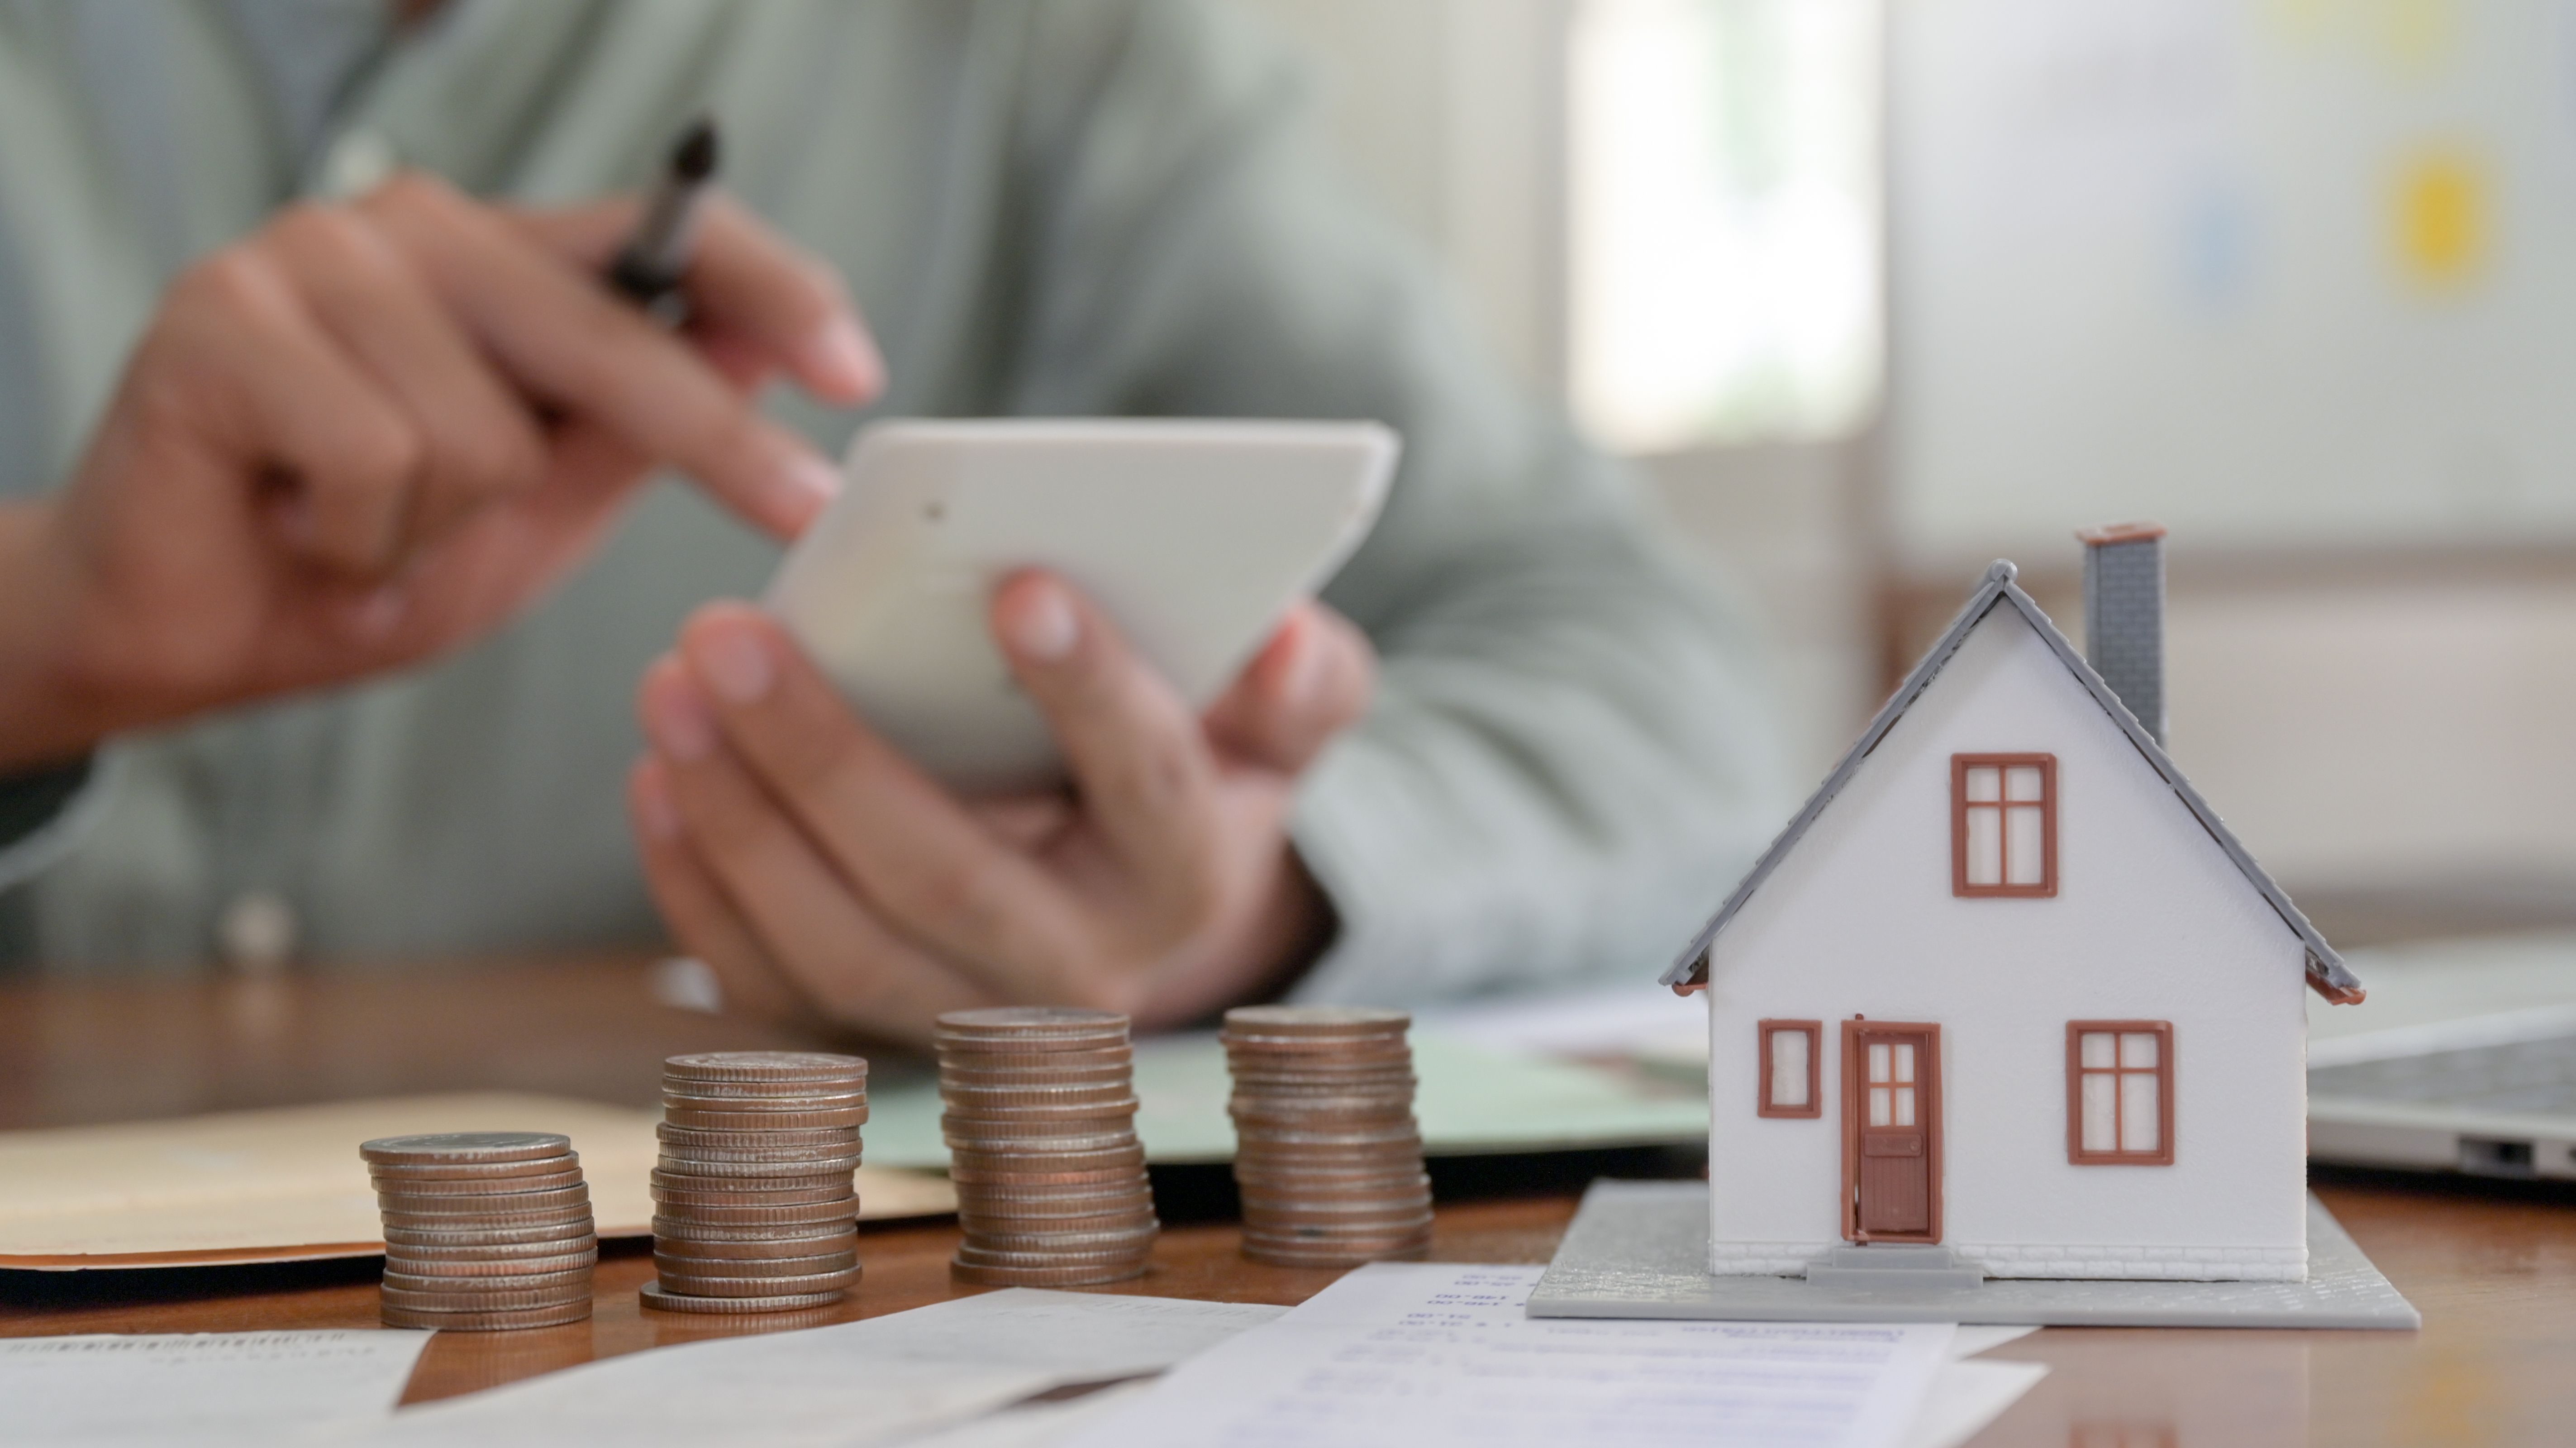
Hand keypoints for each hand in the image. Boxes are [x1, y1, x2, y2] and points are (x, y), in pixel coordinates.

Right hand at [0, 172, 882, 771]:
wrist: (184, 631)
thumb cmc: (364, 565)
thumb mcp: (538, 507)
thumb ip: (632, 431)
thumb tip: (758, 353)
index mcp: (492, 263)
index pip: (659, 236)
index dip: (774, 289)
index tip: (859, 370)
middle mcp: (408, 230)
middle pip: (609, 333)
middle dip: (709, 443)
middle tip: (794, 507)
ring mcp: (310, 258)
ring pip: (484, 433)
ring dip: (435, 531)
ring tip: (370, 539)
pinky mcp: (221, 316)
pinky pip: (374, 458)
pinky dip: (353, 541)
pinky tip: (299, 533)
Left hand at [627, 573, 1374, 1043]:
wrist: (1128, 913)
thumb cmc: (1192, 775)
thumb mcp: (1270, 729)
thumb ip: (1302, 682)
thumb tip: (1289, 636)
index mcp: (1184, 877)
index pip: (1147, 784)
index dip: (1091, 690)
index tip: (1020, 582)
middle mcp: (1080, 974)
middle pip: (945, 877)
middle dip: (826, 757)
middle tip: (728, 631)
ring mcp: (966, 1019)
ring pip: (837, 944)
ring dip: (737, 819)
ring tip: (671, 687)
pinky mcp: (872, 1031)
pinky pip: (769, 983)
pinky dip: (698, 888)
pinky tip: (658, 778)